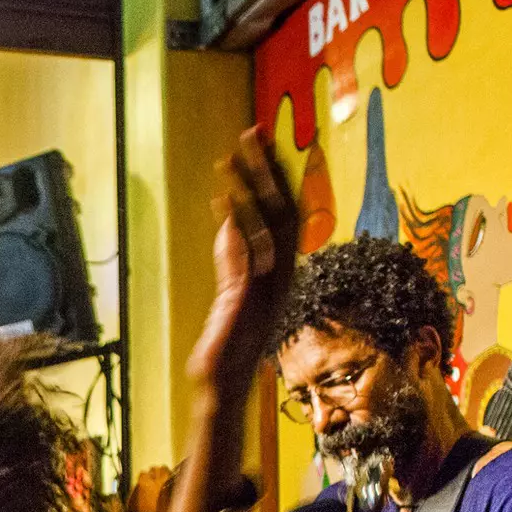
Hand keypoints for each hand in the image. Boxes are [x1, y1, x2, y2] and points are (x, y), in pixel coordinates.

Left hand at [187, 127, 298, 396]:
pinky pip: (251, 252)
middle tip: (253, 130)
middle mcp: (285, 272)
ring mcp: (271, 285)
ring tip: (232, 155)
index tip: (263, 140)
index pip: (289, 209)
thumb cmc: (226, 338)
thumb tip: (230, 215)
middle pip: (286, 207)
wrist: (222, 381)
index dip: (279, 173)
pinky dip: (239, 222)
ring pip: (271, 224)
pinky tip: (224, 197)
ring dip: (251, 185)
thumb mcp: (232, 285)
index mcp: (285, 268)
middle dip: (270, 167)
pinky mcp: (252, 297)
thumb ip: (233, 251)